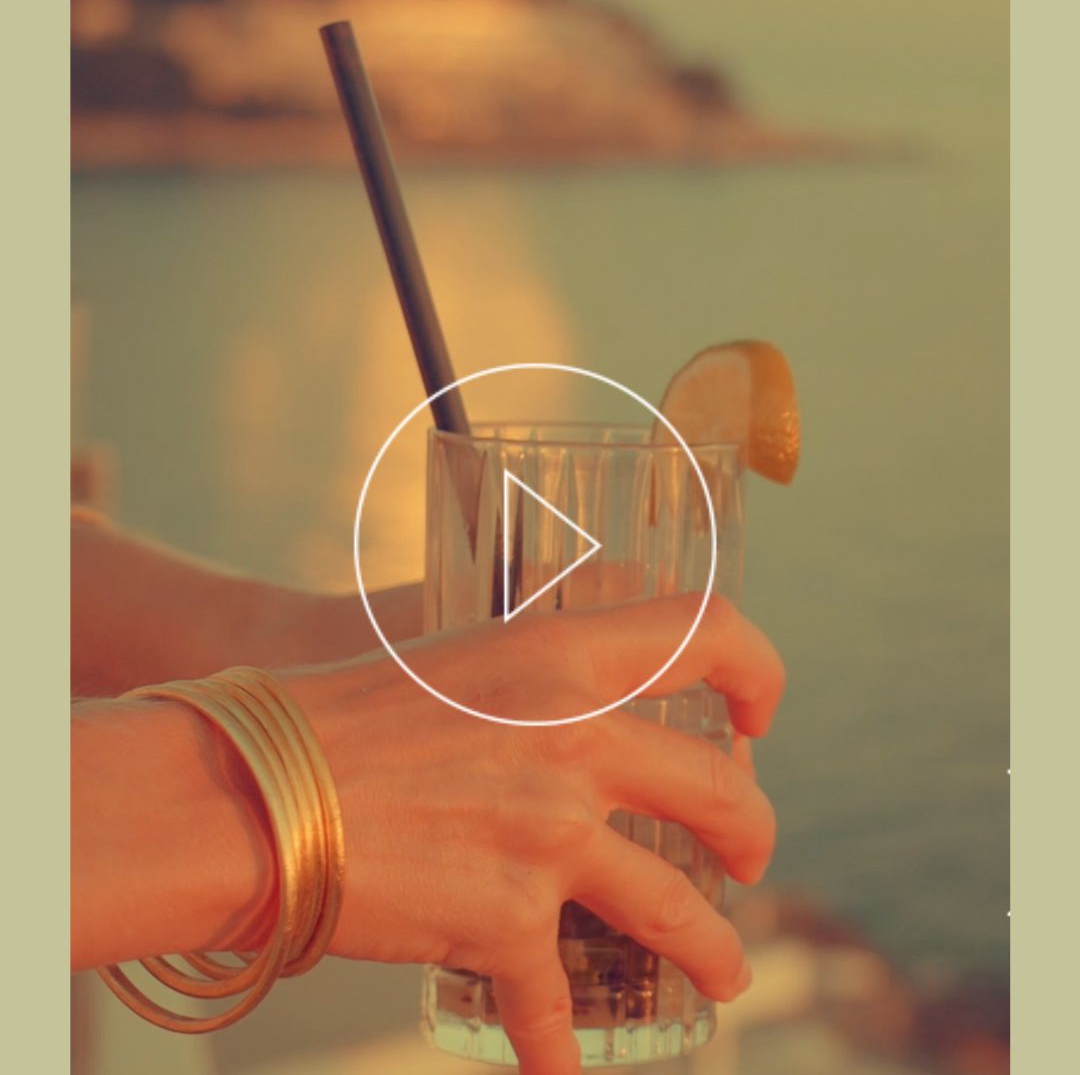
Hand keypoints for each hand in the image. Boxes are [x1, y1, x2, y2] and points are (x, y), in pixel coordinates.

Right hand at [285, 592, 784, 1074]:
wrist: (252, 790)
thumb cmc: (339, 712)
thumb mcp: (456, 663)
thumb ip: (532, 683)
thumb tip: (584, 711)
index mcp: (561, 658)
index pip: (709, 634)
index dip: (757, 670)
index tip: (754, 716)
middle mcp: (575, 742)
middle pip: (722, 790)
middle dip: (754, 831)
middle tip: (747, 854)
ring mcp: (549, 836)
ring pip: (678, 909)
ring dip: (716, 950)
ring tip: (725, 974)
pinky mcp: (505, 921)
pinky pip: (555, 1005)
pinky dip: (560, 1048)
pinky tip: (563, 1072)